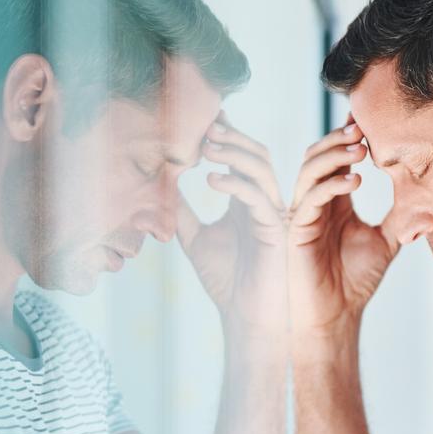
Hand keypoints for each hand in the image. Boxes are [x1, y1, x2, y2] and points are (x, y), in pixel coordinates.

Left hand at [177, 111, 287, 335]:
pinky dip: (235, 182)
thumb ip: (181, 210)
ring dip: (234, 153)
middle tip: (205, 126)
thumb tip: (158, 183)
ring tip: (206, 147)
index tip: (201, 117)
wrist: (245, 316)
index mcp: (247, 200)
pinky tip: (209, 178)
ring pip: (262, 168)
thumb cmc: (226, 280)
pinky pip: (258, 197)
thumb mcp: (193, 237)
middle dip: (232, 136)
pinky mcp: (275, 230)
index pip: (239, 156)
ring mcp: (272, 214)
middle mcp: (264, 202)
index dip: (225, 134)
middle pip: (256, 153)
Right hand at [287, 116, 398, 338]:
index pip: (336, 159)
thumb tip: (426, 192)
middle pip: (318, 156)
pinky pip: (309, 199)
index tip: (369, 124)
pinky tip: (354, 181)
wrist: (339, 313)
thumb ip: (400, 214)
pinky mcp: (297, 231)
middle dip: (338, 140)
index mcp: (334, 200)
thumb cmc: (357, 279)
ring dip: (333, 156)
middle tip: (361, 130)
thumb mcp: (387, 240)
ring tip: (359, 151)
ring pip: (309, 171)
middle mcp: (315, 202)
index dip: (348, 138)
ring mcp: (303, 214)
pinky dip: (330, 185)